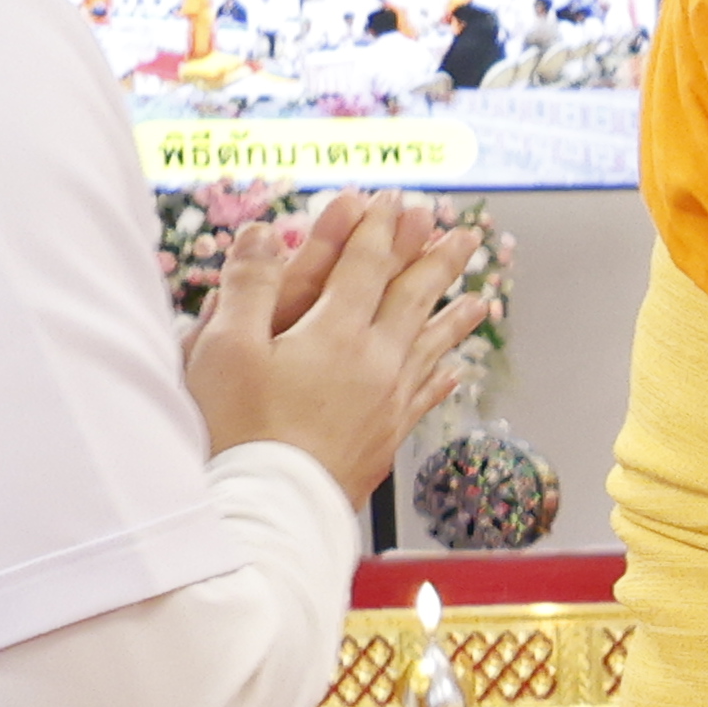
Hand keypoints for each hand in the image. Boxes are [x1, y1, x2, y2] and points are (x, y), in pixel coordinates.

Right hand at [186, 203, 476, 495]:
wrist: (270, 506)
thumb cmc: (238, 430)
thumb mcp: (224, 348)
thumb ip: (247, 286)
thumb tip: (260, 232)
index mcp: (335, 333)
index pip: (364, 266)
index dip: (378, 229)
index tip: (394, 200)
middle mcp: (375, 361)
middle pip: (414, 298)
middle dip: (438, 260)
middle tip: (468, 233)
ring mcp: (388, 401)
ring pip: (431, 345)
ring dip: (456, 315)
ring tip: (483, 298)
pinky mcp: (387, 436)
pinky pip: (425, 395)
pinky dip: (442, 376)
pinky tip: (455, 371)